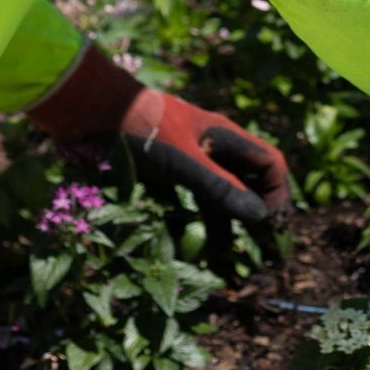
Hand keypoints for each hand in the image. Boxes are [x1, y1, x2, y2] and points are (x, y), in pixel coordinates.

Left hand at [26, 41, 290, 227]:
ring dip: (226, 223)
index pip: (269, 163)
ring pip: (219, 193)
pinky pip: (191, 197)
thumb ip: (220, 188)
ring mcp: (188, 157)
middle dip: (254, 215)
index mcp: (225, 136)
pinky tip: (192, 244)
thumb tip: (260, 217)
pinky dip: (197, 220)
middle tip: (256, 252)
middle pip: (247, 181)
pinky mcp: (164, 169)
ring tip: (226, 260)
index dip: (277, 193)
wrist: (93, 109)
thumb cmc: (142, 129)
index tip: (269, 227)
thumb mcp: (184, 161)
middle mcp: (212, 146)